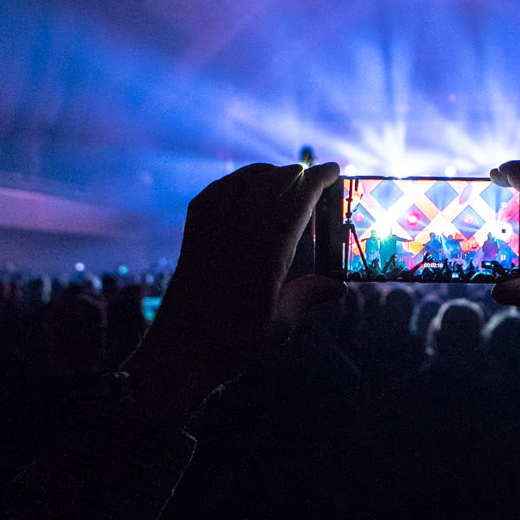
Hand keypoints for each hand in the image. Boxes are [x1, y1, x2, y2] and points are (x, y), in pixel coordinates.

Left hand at [127, 162, 344, 415]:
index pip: (297, 198)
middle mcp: (239, 230)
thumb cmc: (233, 343)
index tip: (335, 169)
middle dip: (299, 175)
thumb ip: (308, 296)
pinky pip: (218, 189)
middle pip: (274, 182)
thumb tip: (340, 287)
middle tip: (317, 180)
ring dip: (271, 174)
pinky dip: (239, 180)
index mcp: (266, 251)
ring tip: (287, 181)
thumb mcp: (279, 324)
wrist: (178, 350)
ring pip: (246, 179)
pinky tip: (247, 187)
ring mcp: (212, 227)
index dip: (318, 179)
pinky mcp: (194, 231)